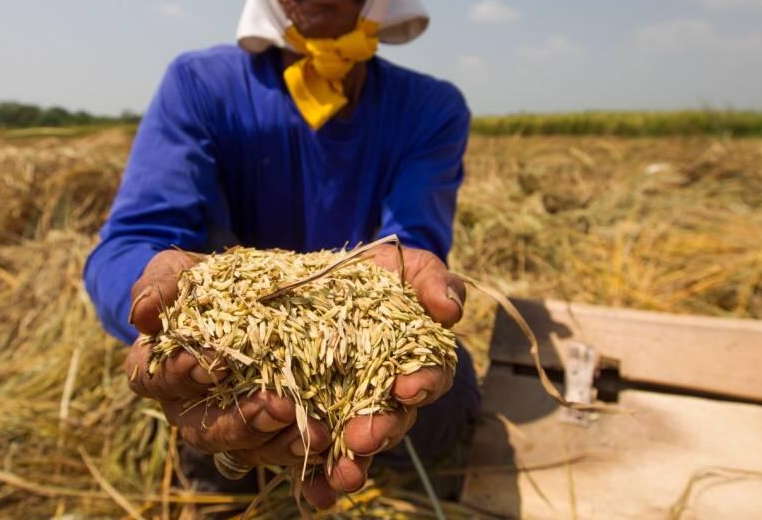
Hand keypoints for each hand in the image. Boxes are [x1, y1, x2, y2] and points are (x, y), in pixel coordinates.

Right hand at [126, 250, 332, 472]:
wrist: (244, 291)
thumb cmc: (203, 283)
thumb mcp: (182, 271)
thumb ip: (161, 283)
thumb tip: (142, 314)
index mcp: (159, 370)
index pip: (157, 381)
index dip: (182, 375)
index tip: (216, 363)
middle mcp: (190, 408)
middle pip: (204, 430)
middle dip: (241, 422)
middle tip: (278, 406)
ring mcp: (232, 426)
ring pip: (246, 451)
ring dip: (279, 445)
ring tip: (317, 432)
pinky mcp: (271, 434)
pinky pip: (284, 457)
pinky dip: (309, 466)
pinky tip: (334, 459)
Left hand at [298, 245, 464, 508]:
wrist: (329, 282)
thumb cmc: (379, 277)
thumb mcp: (407, 268)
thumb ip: (433, 282)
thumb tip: (449, 310)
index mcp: (414, 362)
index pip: (429, 377)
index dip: (424, 382)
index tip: (409, 385)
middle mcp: (385, 395)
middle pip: (390, 421)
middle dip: (380, 432)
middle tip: (365, 437)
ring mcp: (349, 410)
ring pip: (355, 447)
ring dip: (351, 465)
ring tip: (340, 475)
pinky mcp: (312, 418)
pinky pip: (315, 454)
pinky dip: (315, 479)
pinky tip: (311, 492)